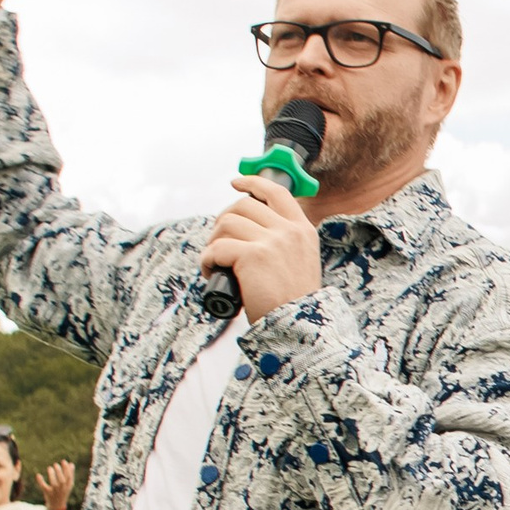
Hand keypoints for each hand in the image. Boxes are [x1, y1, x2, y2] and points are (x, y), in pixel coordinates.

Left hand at [39, 460, 75, 509]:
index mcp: (68, 486)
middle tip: (55, 464)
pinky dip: (41, 481)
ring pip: (54, 483)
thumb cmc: (63, 492)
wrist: (57, 506)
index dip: (67, 469)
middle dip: (59, 471)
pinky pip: (44, 487)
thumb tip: (71, 464)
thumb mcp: (68, 485)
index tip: (64, 461)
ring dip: (52, 475)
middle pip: (62, 480)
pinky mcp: (47, 493)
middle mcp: (62, 489)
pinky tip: (38, 475)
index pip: (69, 477)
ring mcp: (55, 492)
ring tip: (49, 468)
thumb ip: (70, 475)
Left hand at [201, 174, 322, 320]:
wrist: (300, 328)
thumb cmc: (293, 302)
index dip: (253, 182)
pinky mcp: (252, 256)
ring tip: (216, 262)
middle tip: (219, 241)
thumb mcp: (300, 262)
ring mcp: (272, 242)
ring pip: (227, 223)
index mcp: (302, 230)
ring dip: (213, 241)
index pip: (277, 192)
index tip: (236, 182)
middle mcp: (289, 231)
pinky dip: (207, 260)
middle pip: (244, 205)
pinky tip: (211, 272)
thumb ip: (284, 242)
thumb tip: (249, 227)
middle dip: (224, 219)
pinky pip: (217, 248)